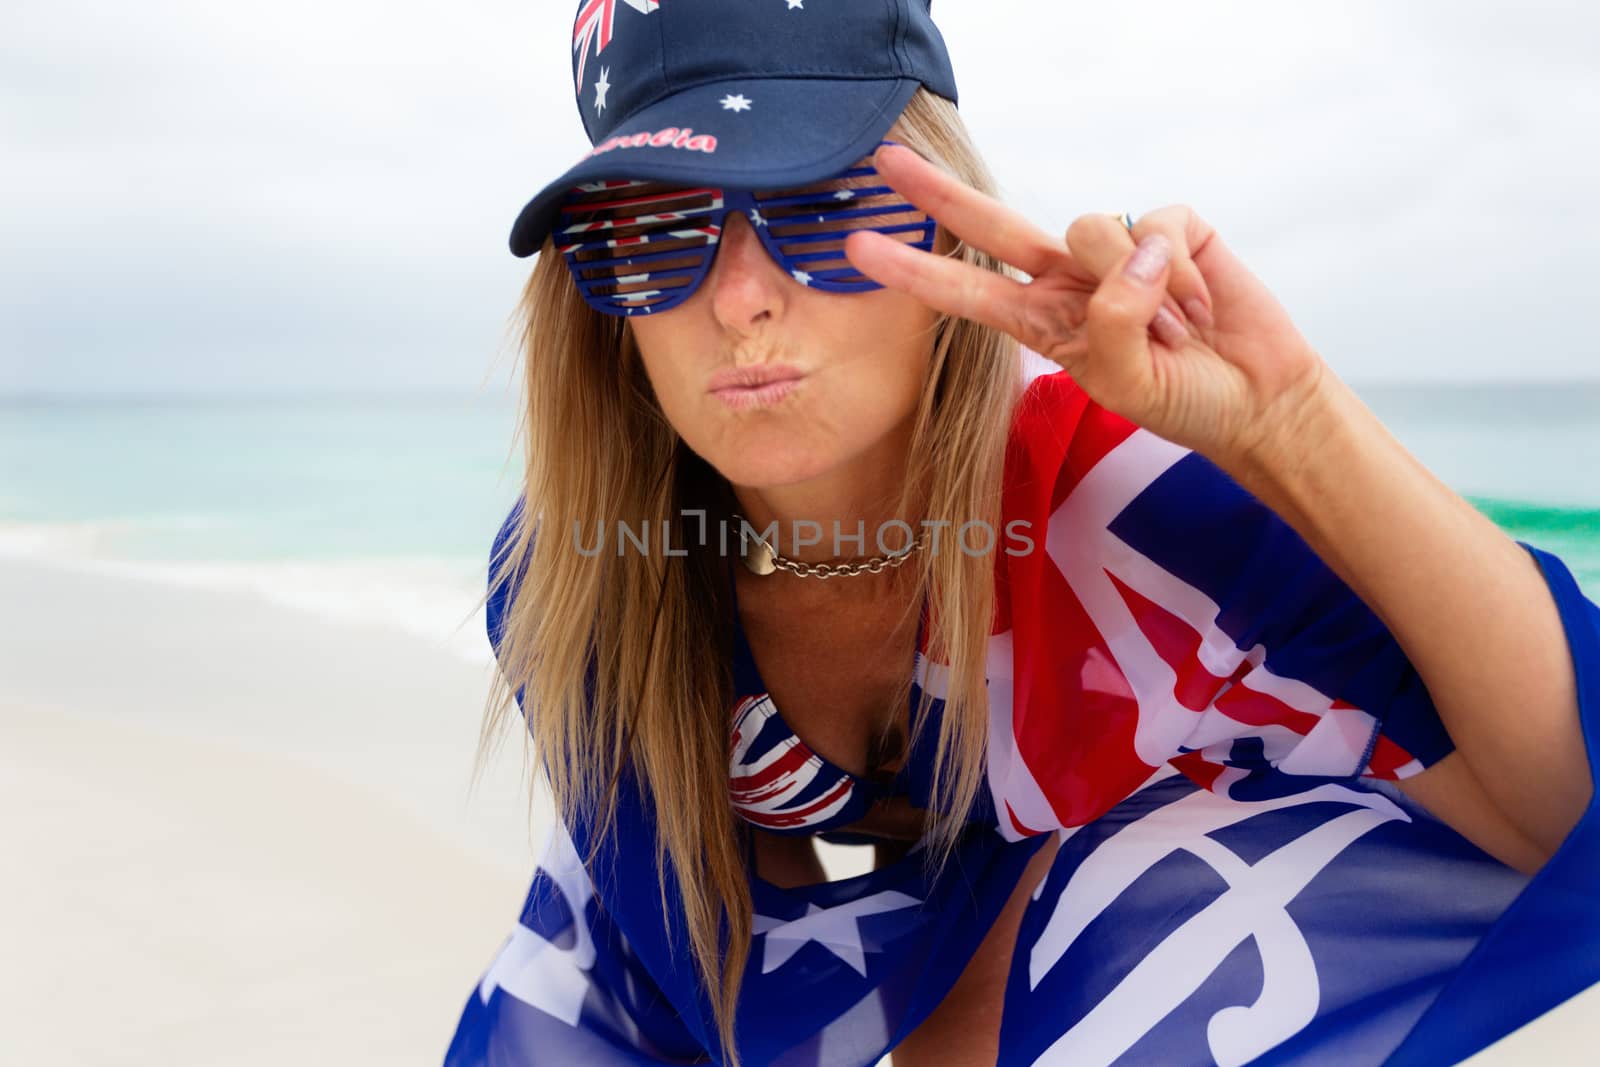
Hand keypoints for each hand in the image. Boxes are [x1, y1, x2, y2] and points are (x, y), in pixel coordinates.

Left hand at [843, 144, 1330, 466]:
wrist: (1254, 397)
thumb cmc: (1182, 399)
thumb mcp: (1126, 381)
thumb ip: (1111, 321)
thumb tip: (1128, 252)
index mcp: (1043, 323)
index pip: (967, 292)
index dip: (915, 270)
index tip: (858, 248)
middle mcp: (1070, 280)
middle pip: (994, 225)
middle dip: (939, 193)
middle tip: (885, 161)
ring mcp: (1118, 251)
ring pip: (1092, 228)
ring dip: (1142, 289)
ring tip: (1177, 331)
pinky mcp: (1170, 229)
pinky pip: (1158, 226)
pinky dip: (1182, 271)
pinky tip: (1200, 304)